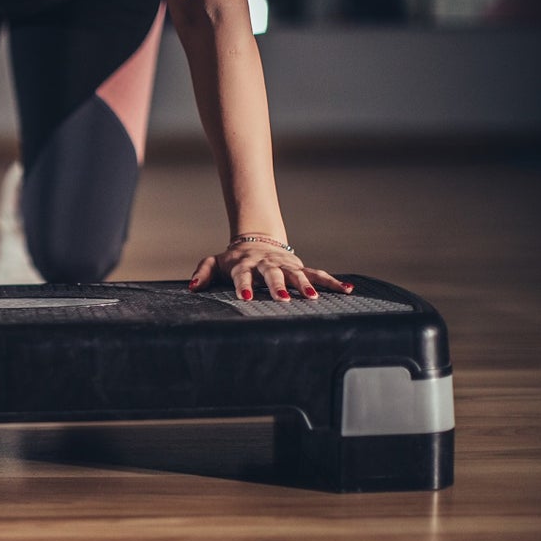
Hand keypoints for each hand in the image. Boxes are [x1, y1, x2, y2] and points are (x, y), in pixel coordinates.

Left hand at [187, 239, 351, 300]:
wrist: (256, 241)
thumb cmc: (233, 260)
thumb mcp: (215, 263)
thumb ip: (202, 273)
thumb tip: (192, 287)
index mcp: (245, 265)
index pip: (243, 275)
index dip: (244, 285)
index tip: (245, 297)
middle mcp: (267, 264)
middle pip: (273, 275)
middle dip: (278, 286)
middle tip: (284, 299)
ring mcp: (285, 266)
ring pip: (298, 275)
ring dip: (306, 286)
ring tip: (314, 298)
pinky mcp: (299, 267)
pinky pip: (318, 274)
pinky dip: (333, 282)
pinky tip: (349, 290)